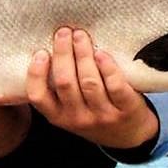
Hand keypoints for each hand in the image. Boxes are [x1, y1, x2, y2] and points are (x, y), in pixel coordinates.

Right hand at [27, 27, 159, 149]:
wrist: (130, 135)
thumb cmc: (95, 113)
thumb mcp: (71, 110)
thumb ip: (60, 88)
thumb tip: (50, 47)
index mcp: (58, 117)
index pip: (39, 97)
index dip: (36, 73)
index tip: (41, 51)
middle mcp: (78, 119)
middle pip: (65, 83)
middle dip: (63, 53)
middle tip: (64, 32)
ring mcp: (103, 116)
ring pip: (89, 82)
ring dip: (83, 54)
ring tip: (81, 36)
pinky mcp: (126, 110)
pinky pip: (114, 85)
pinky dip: (106, 67)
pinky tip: (101, 53)